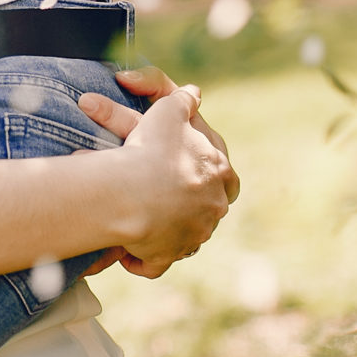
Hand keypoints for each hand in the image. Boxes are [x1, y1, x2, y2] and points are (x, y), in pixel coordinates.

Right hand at [76, 68, 237, 269]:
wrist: (136, 191)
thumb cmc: (154, 149)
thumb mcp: (170, 110)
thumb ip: (184, 100)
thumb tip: (194, 93)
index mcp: (220, 175)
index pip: (227, 178)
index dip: (212, 175)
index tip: (193, 172)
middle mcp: (213, 210)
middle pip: (207, 210)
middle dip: (190, 206)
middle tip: (166, 198)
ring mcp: (192, 237)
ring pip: (184, 237)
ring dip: (167, 231)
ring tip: (143, 221)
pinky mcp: (165, 257)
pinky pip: (154, 264)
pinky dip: (143, 260)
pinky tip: (129, 253)